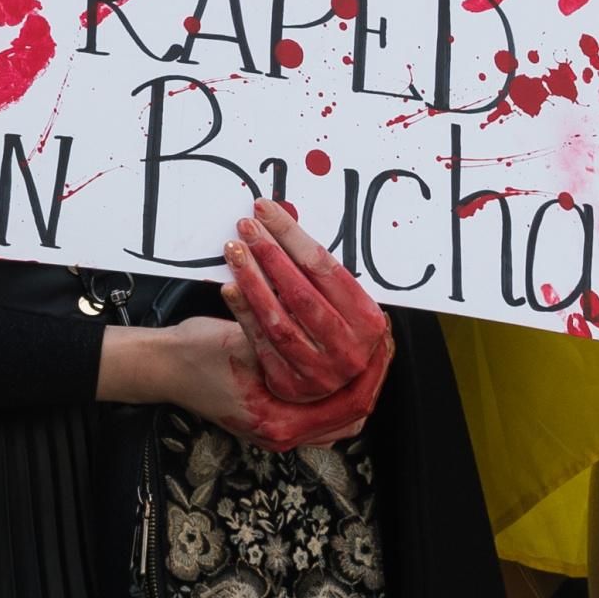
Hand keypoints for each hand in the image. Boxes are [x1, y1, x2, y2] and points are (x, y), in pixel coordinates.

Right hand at [104, 314, 380, 453]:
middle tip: (383, 348)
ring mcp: (276, 432)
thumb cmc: (193, 353)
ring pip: (337, 418)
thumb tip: (333, 323)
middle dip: (370, 380)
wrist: (158, 367)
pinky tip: (337, 369)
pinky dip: (333, 393)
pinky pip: (319, 414)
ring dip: (355, 387)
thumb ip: (285, 340)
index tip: (384, 345)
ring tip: (368, 357)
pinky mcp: (271, 421)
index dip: (373, 374)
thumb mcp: (243, 339)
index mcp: (279, 424)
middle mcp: (281, 436)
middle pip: (351, 417)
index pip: (350, 407)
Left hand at [222, 202, 391, 407]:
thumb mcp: (343, 304)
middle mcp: (350, 350)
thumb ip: (320, 275)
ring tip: (233, 251)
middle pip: (301, 293)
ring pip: (279, 320)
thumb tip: (279, 224)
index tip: (265, 211)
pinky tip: (229, 287)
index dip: (292, 236)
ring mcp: (321, 372)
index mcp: (369, 321)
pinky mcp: (292, 384)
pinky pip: (262, 342)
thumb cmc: (335, 327)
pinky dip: (244, 312)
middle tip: (246, 227)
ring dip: (252, 280)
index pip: (325, 269)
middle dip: (270, 254)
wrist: (332, 385)